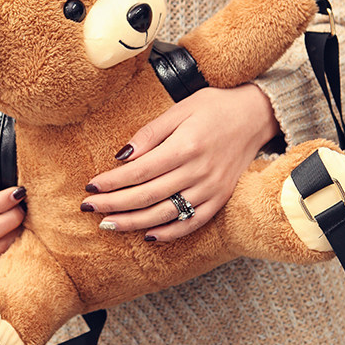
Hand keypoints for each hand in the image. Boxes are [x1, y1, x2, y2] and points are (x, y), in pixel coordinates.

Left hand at [81, 84, 279, 241]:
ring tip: (108, 225)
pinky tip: (147, 235)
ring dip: (134, 223)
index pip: (139, 171)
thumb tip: (121, 157)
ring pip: (166, 213)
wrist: (256, 116)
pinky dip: (169, 233)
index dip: (112, 182)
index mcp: (185, 146)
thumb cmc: (214, 108)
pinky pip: (192, 223)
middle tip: (89, 209)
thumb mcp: (180, 109)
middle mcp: (198, 171)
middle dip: (114, 205)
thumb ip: (150, 134)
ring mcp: (211, 189)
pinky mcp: (220, 199)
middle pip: (147, 196)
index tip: (90, 187)